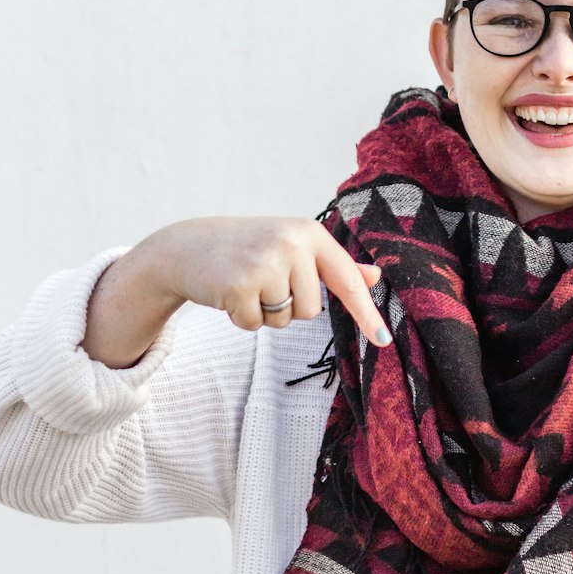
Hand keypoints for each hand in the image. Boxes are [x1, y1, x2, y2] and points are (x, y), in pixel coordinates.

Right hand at [145, 216, 389, 344]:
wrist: (187, 246)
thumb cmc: (248, 248)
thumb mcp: (293, 248)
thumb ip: (333, 265)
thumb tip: (375, 276)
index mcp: (310, 233)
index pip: (346, 279)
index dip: (366, 313)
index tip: (385, 340)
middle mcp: (292, 243)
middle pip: (311, 310)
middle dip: (287, 306)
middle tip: (262, 280)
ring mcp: (265, 263)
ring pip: (284, 320)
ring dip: (264, 312)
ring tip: (245, 284)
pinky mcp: (239, 286)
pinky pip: (255, 326)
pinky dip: (241, 319)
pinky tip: (228, 293)